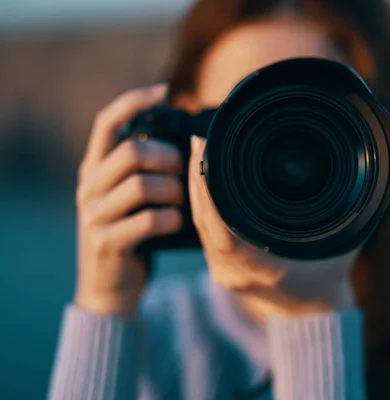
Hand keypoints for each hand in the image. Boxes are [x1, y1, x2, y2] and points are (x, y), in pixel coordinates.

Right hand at [74, 84, 183, 315]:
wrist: (109, 288)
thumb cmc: (130, 235)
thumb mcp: (126, 199)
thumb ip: (140, 171)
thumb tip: (183, 143)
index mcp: (93, 169)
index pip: (106, 122)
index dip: (134, 101)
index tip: (163, 90)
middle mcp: (88, 187)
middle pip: (132, 151)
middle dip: (167, 158)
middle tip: (182, 173)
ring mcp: (94, 215)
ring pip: (143, 185)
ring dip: (174, 191)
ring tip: (181, 202)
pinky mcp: (108, 242)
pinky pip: (150, 219)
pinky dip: (172, 218)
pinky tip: (176, 223)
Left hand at [188, 135, 358, 319]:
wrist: (311, 310)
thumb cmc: (328, 275)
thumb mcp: (343, 243)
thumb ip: (344, 213)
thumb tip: (357, 175)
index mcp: (265, 269)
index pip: (224, 231)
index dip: (209, 197)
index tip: (208, 160)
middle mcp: (237, 273)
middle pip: (205, 222)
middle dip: (199, 179)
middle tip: (200, 142)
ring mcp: (224, 272)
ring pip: (200, 225)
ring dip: (197, 188)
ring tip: (199, 151)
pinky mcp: (220, 267)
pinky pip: (204, 230)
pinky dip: (203, 203)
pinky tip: (203, 178)